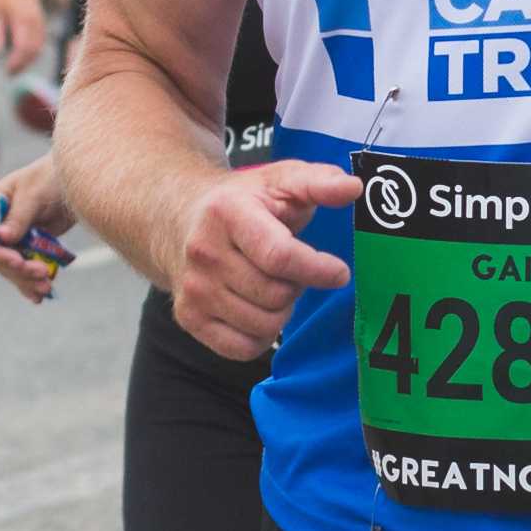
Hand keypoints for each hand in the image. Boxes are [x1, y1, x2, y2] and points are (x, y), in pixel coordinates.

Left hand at [0, 0, 46, 74]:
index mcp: (23, 20)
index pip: (23, 48)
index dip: (16, 62)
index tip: (7, 70)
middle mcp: (36, 23)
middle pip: (33, 51)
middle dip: (22, 65)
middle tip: (10, 74)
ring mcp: (41, 24)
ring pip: (39, 49)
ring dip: (28, 61)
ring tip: (15, 69)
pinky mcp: (42, 24)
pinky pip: (41, 43)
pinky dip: (33, 53)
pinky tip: (22, 58)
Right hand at [0, 151, 74, 304]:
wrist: (76, 181)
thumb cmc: (52, 177)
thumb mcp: (35, 194)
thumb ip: (19, 217)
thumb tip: (2, 237)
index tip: (17, 262)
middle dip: (18, 269)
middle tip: (42, 275)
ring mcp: (12, 237)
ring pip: (11, 267)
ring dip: (26, 280)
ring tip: (46, 288)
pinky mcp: (28, 246)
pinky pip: (24, 269)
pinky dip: (31, 283)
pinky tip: (40, 297)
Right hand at [172, 158, 358, 360]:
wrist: (178, 218)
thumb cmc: (243, 202)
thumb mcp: (281, 181)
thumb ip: (319, 182)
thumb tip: (353, 187)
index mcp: (227, 214)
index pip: (279, 256)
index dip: (317, 270)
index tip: (339, 272)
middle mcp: (204, 253)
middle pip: (277, 295)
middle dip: (296, 285)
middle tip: (288, 269)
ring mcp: (193, 289)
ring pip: (264, 325)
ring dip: (280, 310)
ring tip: (270, 284)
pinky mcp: (189, 317)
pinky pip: (244, 349)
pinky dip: (260, 336)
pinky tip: (256, 308)